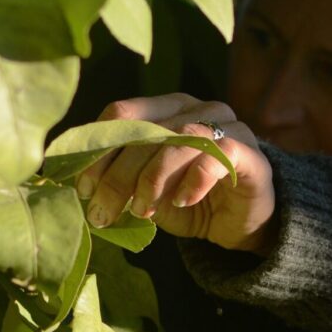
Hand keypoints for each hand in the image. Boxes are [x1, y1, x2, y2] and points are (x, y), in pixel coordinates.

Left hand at [77, 94, 277, 254]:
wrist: (240, 223)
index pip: (122, 113)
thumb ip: (119, 182)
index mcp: (165, 109)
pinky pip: (216, 157)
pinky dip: (192, 181)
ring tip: (141, 210)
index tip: (84, 188)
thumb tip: (81, 188)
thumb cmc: (185, 200)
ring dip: (152, 179)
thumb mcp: (144, 191)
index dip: (98, 150)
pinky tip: (181, 201)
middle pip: (146, 130)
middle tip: (102, 211)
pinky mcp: (250, 154)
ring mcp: (227, 127)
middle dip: (118, 175)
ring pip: (179, 140)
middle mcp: (196, 109)